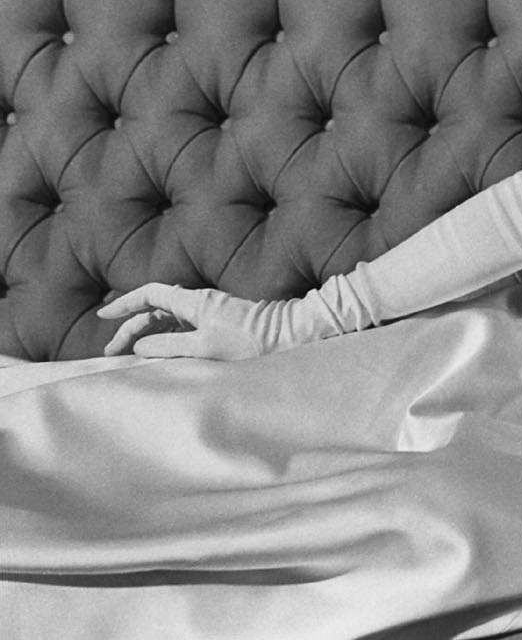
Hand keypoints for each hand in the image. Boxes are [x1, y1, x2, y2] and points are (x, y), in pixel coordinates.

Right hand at [97, 283, 320, 359]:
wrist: (287, 335)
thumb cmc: (249, 341)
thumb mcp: (203, 347)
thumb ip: (168, 346)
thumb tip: (140, 346)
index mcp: (194, 301)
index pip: (151, 294)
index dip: (126, 303)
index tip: (104, 315)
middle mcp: (199, 302)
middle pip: (156, 310)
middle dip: (131, 329)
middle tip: (111, 353)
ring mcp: (209, 313)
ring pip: (168, 321)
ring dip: (147, 337)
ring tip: (128, 358)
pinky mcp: (217, 325)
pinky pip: (183, 330)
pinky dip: (165, 340)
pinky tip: (158, 355)